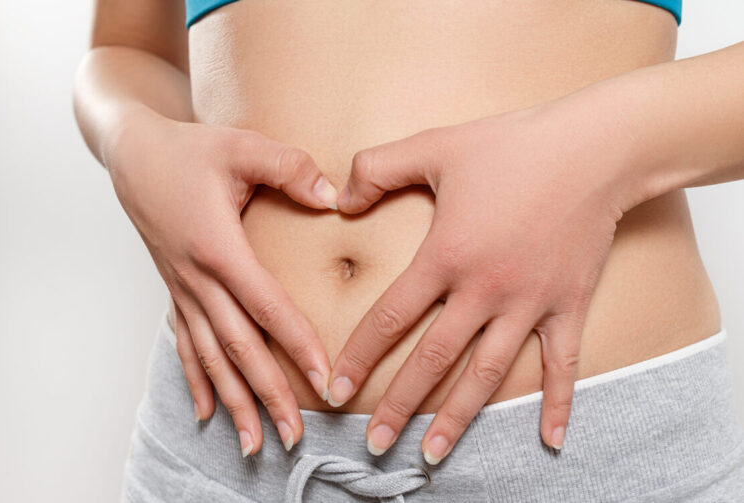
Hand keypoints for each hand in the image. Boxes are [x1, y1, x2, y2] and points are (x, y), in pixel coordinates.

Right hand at [108, 109, 337, 454]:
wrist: (133, 153)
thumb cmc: (190, 149)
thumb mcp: (242, 146)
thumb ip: (290, 168)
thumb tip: (335, 197)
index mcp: (219, 248)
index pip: (267, 307)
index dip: (297, 345)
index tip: (323, 380)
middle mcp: (197, 278)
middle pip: (237, 347)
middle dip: (268, 394)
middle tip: (293, 436)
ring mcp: (182, 288)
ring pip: (209, 357)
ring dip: (233, 401)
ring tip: (253, 444)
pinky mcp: (175, 288)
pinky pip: (185, 343)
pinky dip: (196, 379)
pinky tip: (206, 412)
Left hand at [327, 103, 638, 462]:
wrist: (594, 148)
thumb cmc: (513, 145)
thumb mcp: (435, 146)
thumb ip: (378, 169)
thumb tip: (339, 198)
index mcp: (447, 256)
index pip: (391, 317)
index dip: (360, 355)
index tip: (336, 388)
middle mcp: (484, 290)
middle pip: (432, 360)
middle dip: (398, 404)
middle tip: (373, 443)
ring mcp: (529, 304)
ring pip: (486, 374)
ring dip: (457, 418)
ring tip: (432, 454)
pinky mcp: (568, 305)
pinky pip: (561, 364)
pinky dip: (558, 403)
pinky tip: (551, 440)